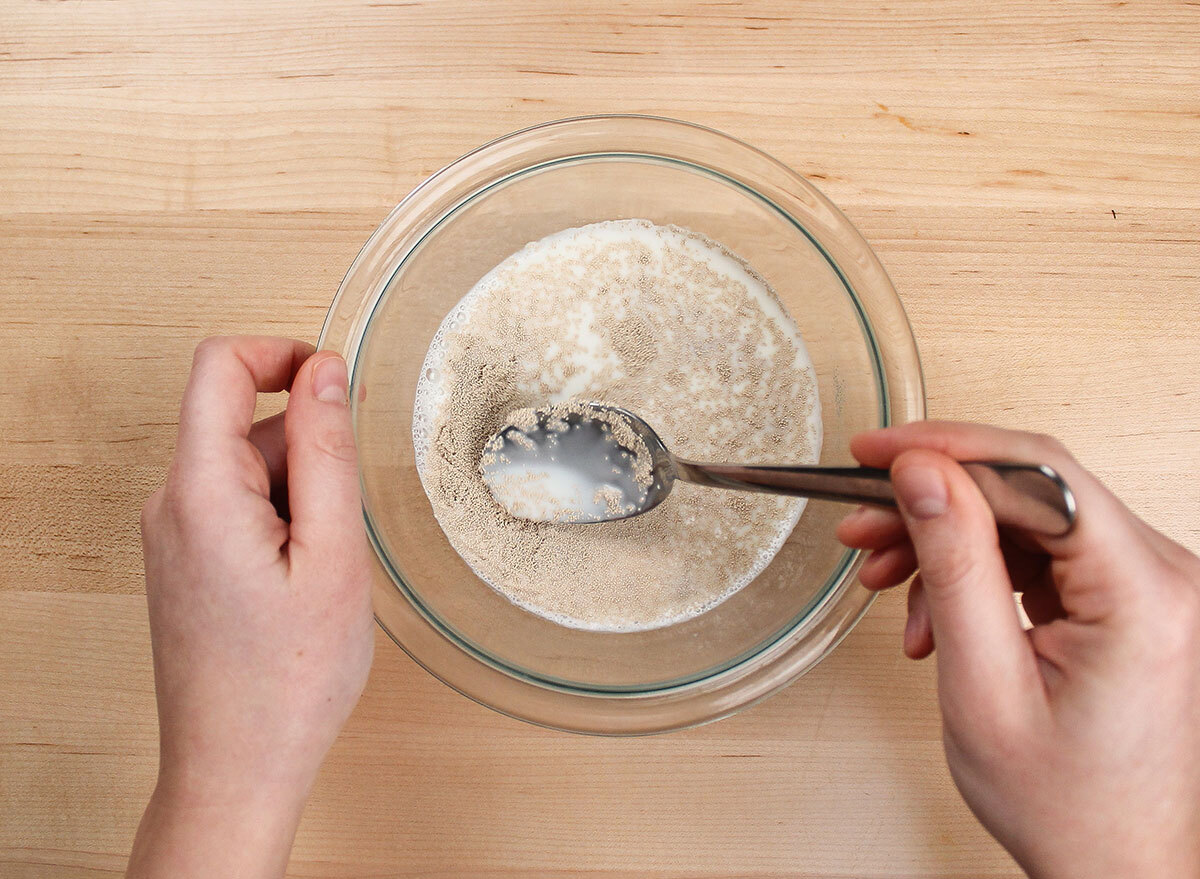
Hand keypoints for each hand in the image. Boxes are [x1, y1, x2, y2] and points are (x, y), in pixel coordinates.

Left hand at [128, 337, 373, 878]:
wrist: (237, 766)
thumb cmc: (287, 679)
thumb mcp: (333, 555)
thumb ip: (327, 452)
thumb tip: (325, 370)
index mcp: (200, 492)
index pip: (218, 365)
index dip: (280, 351)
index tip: (335, 377)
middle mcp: (171, 503)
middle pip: (244, 421)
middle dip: (310, 449)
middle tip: (344, 526)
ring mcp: (173, 532)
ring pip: (248, 466)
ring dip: (301, 493)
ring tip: (323, 568)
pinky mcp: (186, 557)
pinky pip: (239, 503)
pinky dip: (284, 519)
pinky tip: (303, 579)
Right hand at [837, 421, 1199, 877]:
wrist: (1109, 861)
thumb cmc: (1063, 802)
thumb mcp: (982, 684)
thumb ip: (954, 567)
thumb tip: (924, 474)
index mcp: (1145, 596)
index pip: (1037, 476)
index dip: (944, 451)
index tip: (874, 453)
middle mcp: (1163, 577)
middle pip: (1027, 490)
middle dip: (933, 502)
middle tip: (862, 522)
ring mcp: (1147, 585)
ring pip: (1023, 517)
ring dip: (945, 541)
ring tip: (885, 578)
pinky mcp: (1124, 597)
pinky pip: (1036, 552)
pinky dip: (974, 570)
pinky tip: (932, 609)